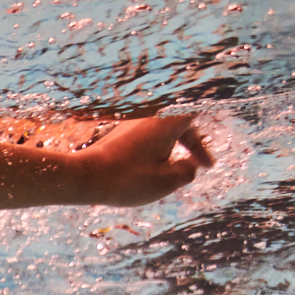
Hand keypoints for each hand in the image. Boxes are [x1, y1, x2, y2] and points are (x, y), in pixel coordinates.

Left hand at [74, 117, 213, 206]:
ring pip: (162, 133)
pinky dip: (155, 152)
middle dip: (192, 145)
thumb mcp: (167, 181)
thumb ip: (188, 171)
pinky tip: (151, 173)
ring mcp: (131, 124)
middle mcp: (148, 117)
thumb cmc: (127, 179)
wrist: (85, 178)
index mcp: (165, 121)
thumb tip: (190, 166)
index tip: (208, 164)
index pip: (193, 114)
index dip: (203, 138)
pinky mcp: (118, 134)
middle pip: (179, 124)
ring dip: (172, 150)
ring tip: (173, 174)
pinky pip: (146, 139)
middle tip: (203, 166)